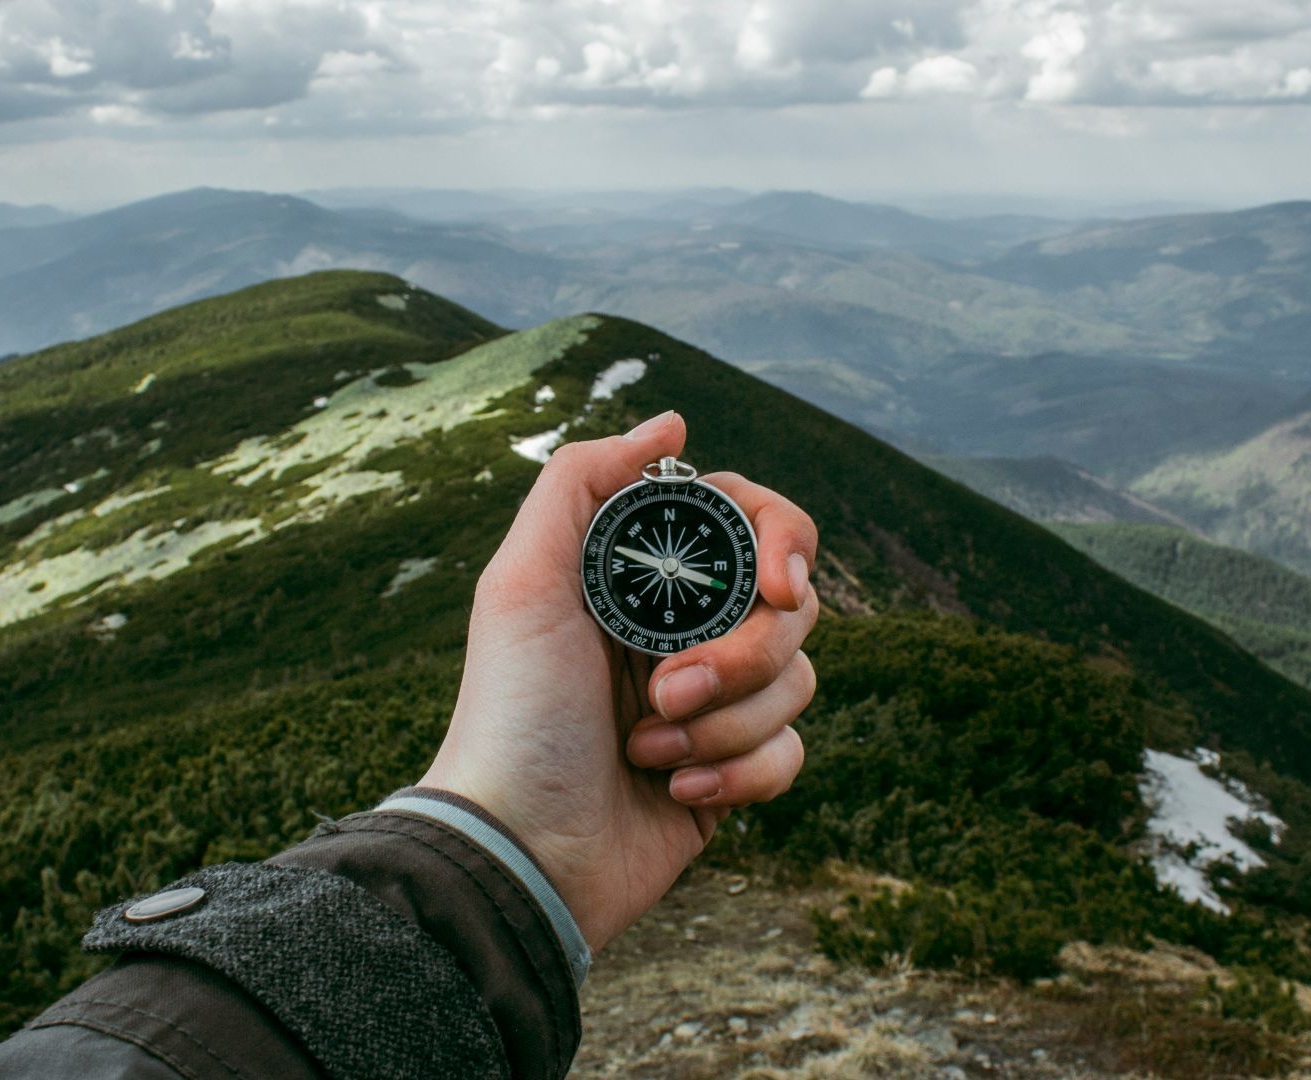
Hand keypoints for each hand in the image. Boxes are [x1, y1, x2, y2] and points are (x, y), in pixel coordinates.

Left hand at [418, 411, 818, 949]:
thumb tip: (673, 423)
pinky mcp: (731, 774)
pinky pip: (792, 754)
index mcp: (643, 577)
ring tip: (649, 751)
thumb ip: (584, 482)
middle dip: (739, 656)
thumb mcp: (523, 582)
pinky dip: (741, 775)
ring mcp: (712, 704)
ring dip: (726, 724)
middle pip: (792, 607)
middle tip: (665, 691)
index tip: (777, 585)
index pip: (754, 526)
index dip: (783, 544)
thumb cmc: (512, 714)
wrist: (520, 849)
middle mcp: (684, 631)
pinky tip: (676, 793)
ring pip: (798, 681)